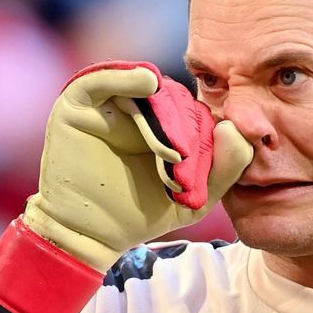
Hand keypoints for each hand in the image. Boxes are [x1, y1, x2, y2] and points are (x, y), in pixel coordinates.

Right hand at [23, 61, 251, 270]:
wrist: (95, 235)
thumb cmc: (144, 214)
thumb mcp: (198, 195)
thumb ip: (227, 166)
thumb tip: (235, 127)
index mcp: (165, 121)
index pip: (193, 111)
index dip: (204, 137)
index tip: (198, 179)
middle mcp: (136, 106)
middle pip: (172, 98)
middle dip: (185, 132)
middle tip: (184, 167)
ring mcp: (107, 102)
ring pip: (146, 90)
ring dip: (165, 119)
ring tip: (173, 154)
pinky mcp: (77, 103)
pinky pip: (101, 79)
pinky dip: (124, 76)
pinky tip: (147, 82)